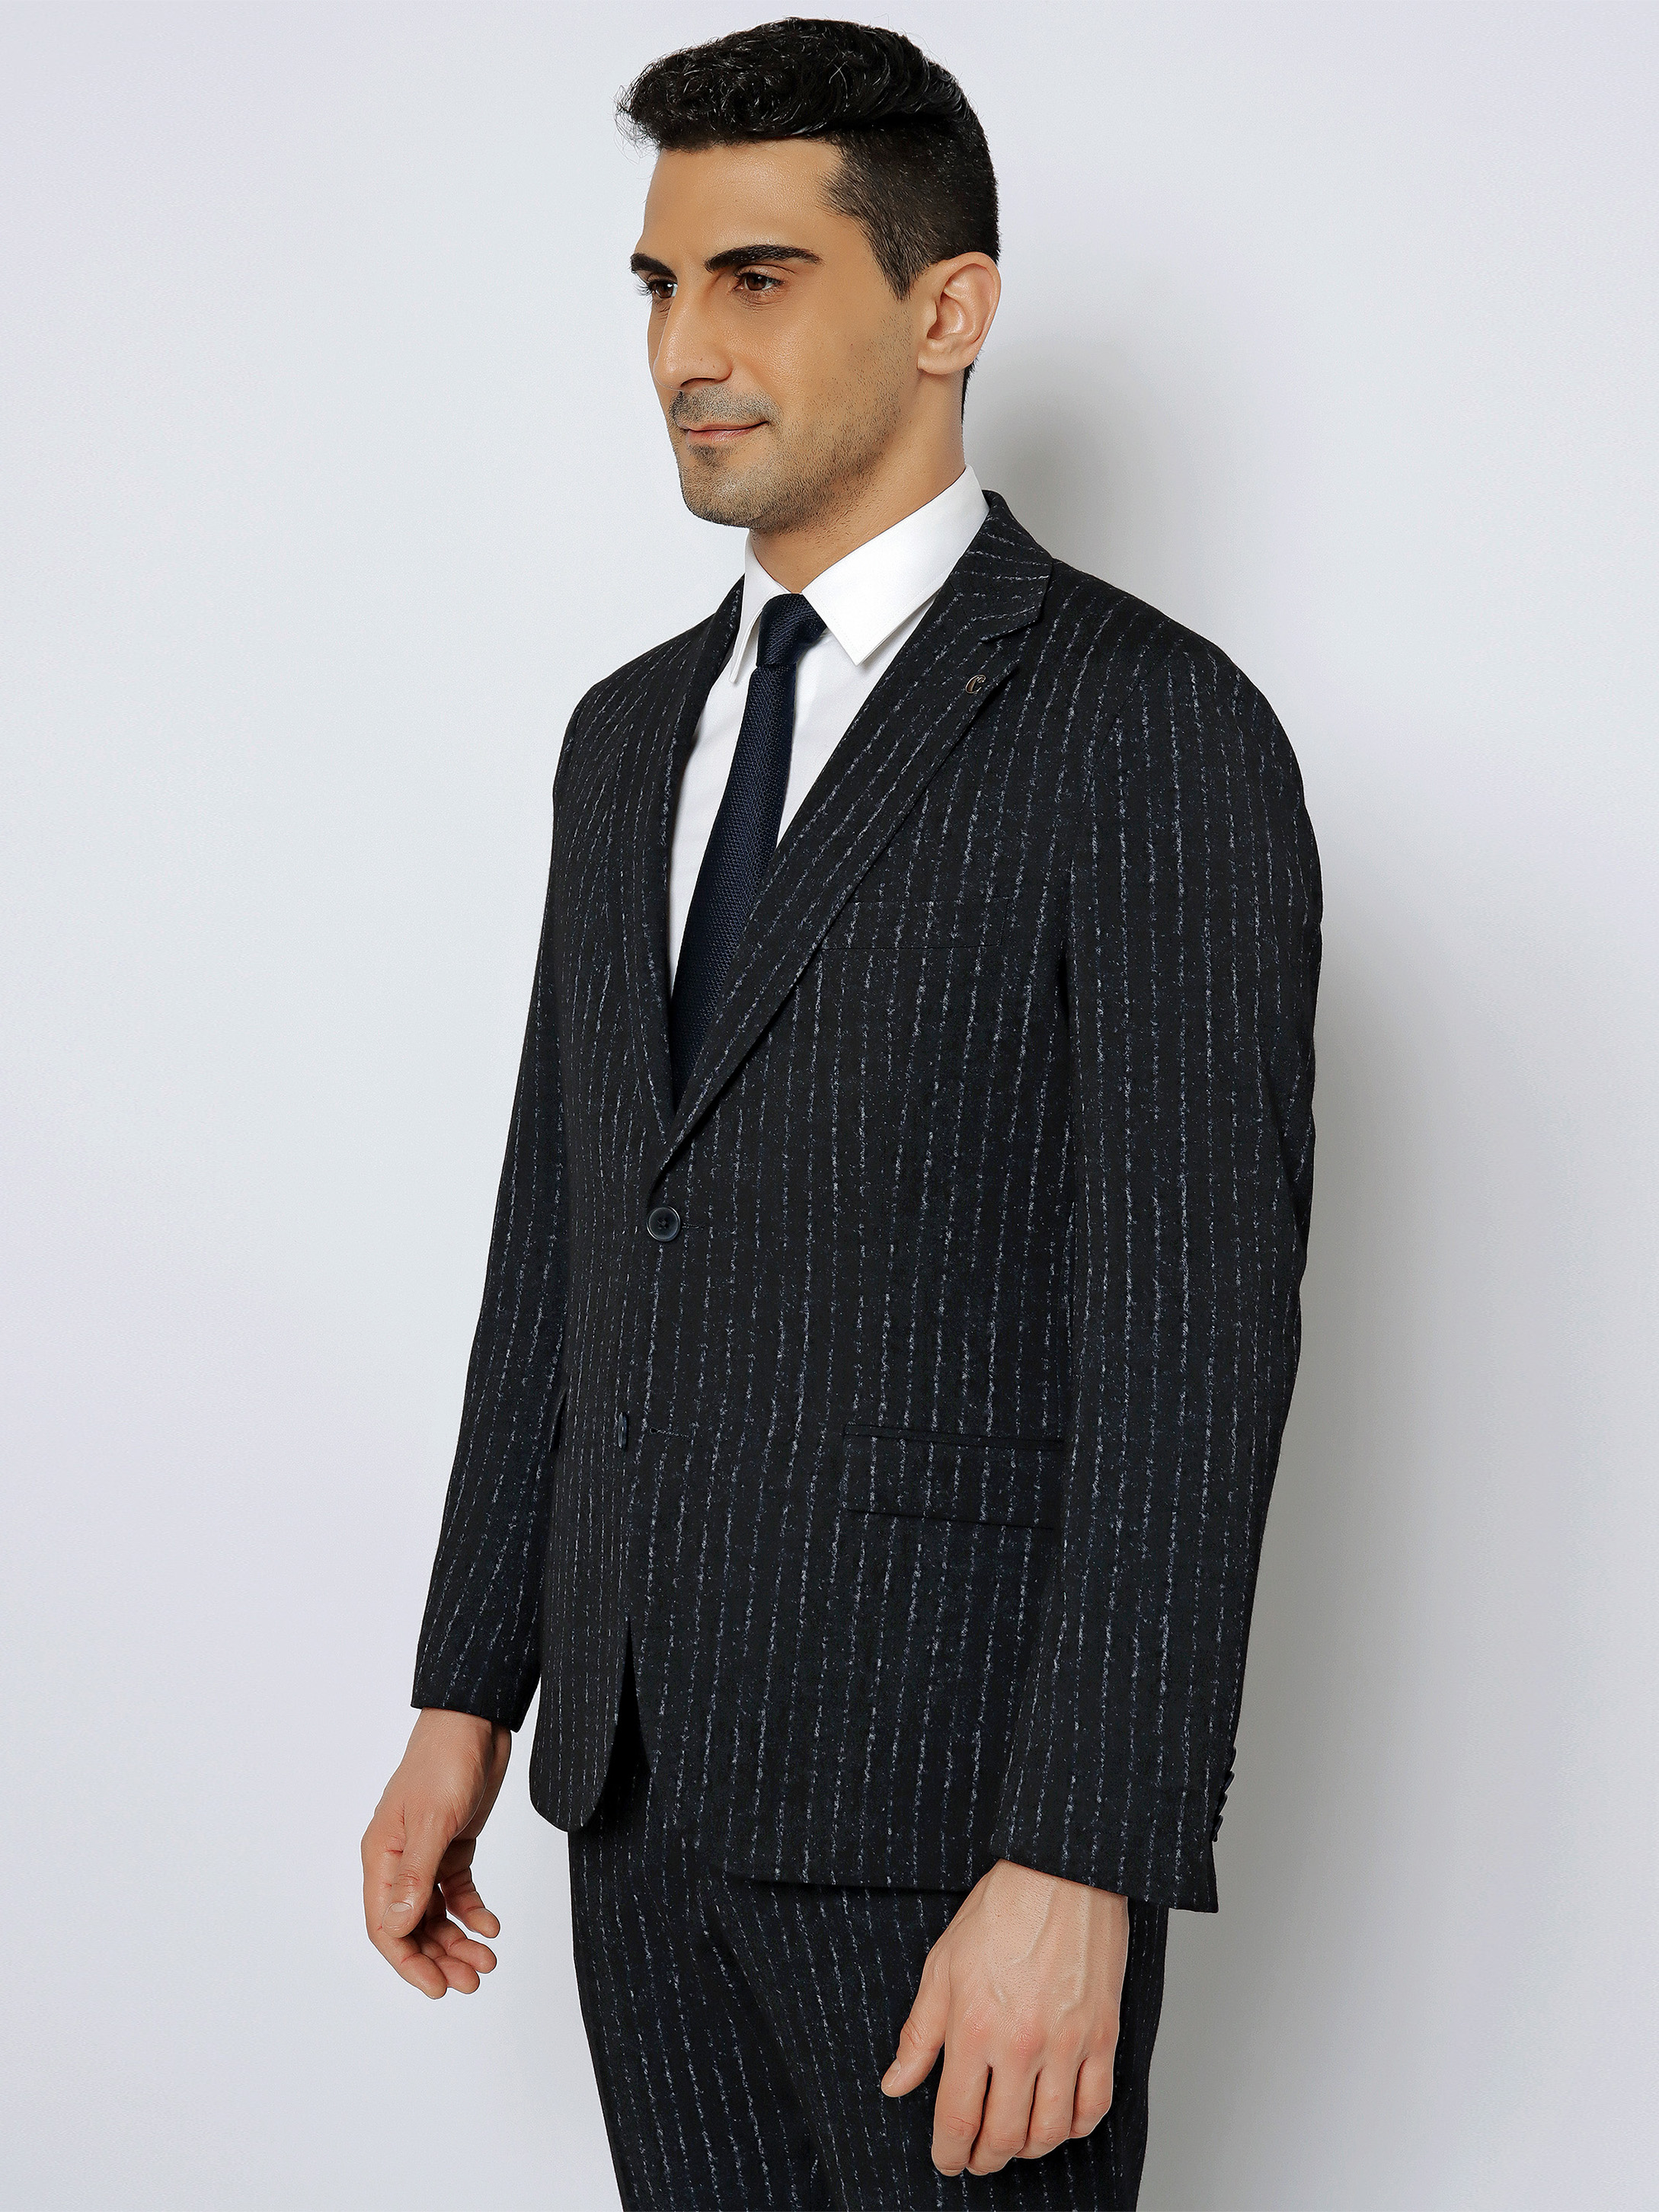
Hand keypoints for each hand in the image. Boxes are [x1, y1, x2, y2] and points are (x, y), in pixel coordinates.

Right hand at [361, 1707, 511, 1997]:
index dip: (408, 1963)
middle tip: (473, 1981)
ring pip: (436, 1914)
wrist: (477, 1721)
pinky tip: (491, 1925)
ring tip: (488, 1961)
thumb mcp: (432, 1820)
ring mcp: (427, 1854)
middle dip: (439, 1958)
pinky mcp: (454, 1845)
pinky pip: (458, 1891)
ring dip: (458, 1940)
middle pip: (411, 1927)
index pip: (385, 1926)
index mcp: (381, 1856)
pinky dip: (473, 1911)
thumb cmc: (446, 1761)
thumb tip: (396, 1929)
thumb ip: (415, 1875)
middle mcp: (399, 1860)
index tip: (439, 1988)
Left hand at [881, 1857, 1129, 2174]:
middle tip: (976, 2158)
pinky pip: (1093, 2107)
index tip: (946, 2160)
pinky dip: (1074, 2128)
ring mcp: (1067, 2043)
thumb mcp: (942, 1967)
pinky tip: (1057, 2122)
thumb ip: (919, 2033)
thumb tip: (895, 2083)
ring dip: (1027, 2150)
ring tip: (1012, 2142)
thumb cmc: (1001, 1911)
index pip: (957, 2117)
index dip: (948, 2152)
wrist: (1060, 1873)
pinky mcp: (1103, 2036)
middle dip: (984, 2158)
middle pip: (1004, 2135)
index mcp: (974, 2027)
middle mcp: (1021, 2044)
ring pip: (1049, 2132)